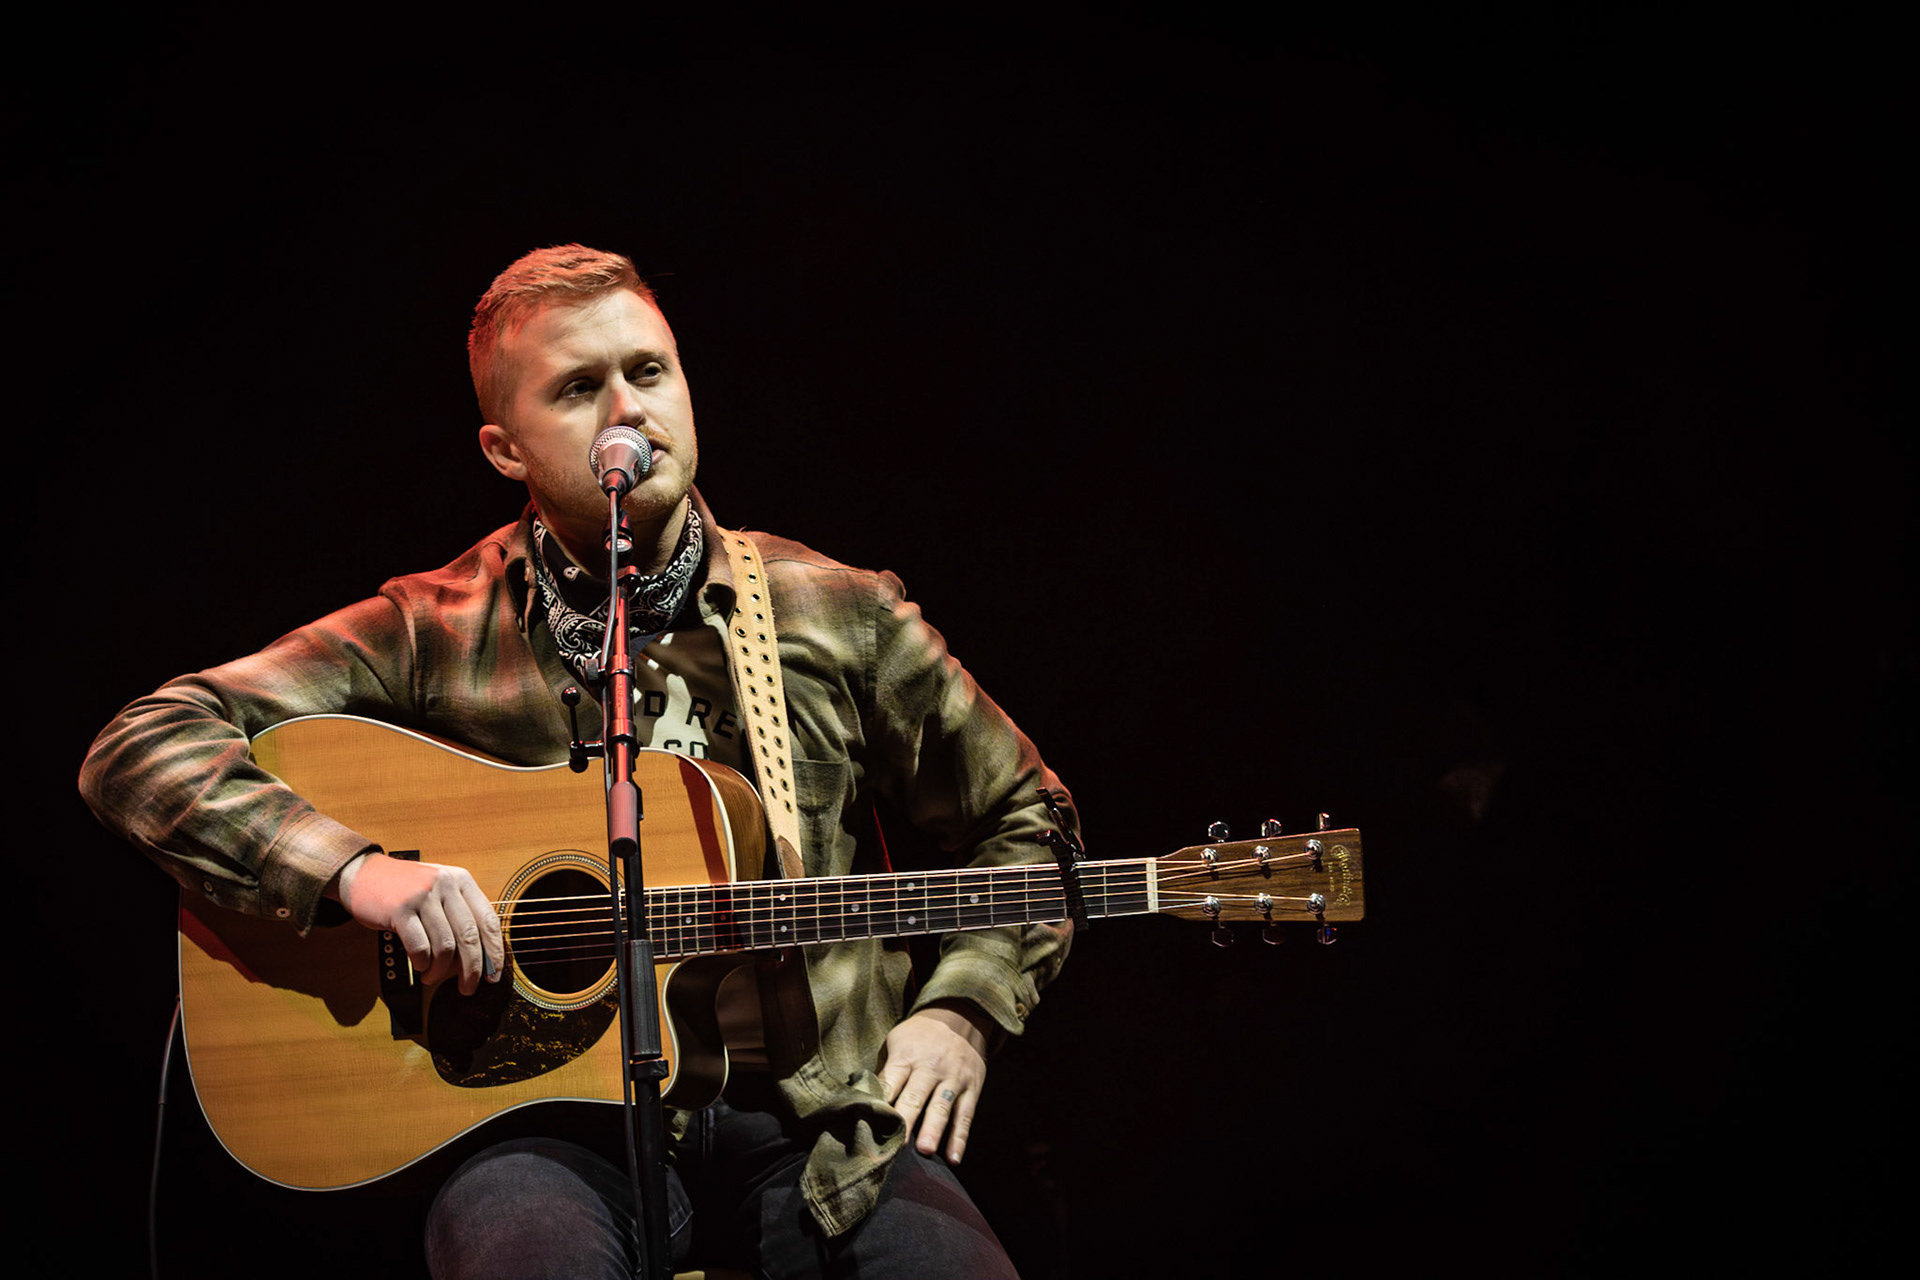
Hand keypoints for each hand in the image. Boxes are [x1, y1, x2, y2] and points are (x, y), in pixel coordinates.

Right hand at [332, 853, 504, 995]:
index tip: (493, 974)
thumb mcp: (440, 890)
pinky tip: (419, 966)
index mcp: (462, 880)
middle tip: (468, 988)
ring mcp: (422, 896)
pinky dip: (422, 963)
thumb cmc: (405, 888)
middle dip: (472, 969)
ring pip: (444, 946)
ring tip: (432, 977)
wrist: (363, 874)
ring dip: (440, 970)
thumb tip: (480, 957)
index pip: (488, 921)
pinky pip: (420, 947)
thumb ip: (460, 914)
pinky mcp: (399, 910)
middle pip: (469, 937)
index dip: (494, 952)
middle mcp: (446, 885)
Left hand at [876, 1000, 991, 1163]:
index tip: (871, 1125)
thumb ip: (885, 1072)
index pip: (890, 1081)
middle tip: (897, 1144)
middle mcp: (929, 1068)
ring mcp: (953, 1078)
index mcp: (905, 1057)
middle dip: (906, 1121)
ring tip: (926, 1150)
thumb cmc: (918, 1038)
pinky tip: (954, 1159)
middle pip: (915, 1096)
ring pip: (942, 1106)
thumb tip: (864, 1103)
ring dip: (934, 1130)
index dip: (881, 1103)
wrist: (959, 1018)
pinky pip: (966, 1115)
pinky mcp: (972, 1088)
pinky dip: (960, 1138)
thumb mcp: (896, 1042)